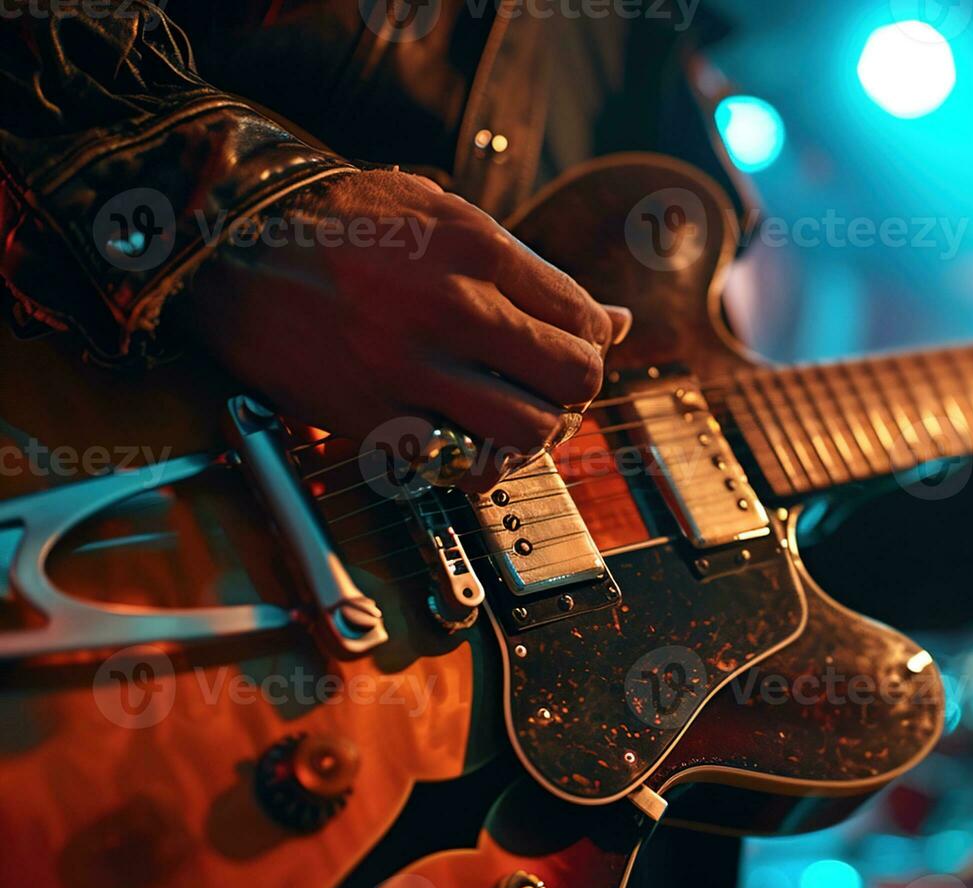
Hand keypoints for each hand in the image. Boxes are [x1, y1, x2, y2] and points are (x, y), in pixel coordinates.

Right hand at [180, 170, 629, 485]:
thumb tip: (616, 321)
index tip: (575, 344)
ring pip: (530, 430)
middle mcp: (453, 306)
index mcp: (477, 247)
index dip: (593, 340)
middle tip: (553, 388)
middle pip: (573, 376)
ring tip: (516, 417)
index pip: (583, 316)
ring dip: (536, 432)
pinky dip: (477, 460)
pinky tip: (466, 437)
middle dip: (576, 389)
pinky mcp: (373, 415)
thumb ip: (532, 272)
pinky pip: (460, 462)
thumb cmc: (342, 222)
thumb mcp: (444, 215)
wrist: (230, 241)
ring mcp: (412, 366)